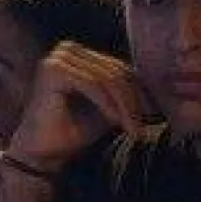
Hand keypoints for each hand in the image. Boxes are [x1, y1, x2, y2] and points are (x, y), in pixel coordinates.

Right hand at [2, 43, 150, 173]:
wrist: (42, 152)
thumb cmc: (73, 131)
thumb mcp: (108, 108)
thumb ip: (125, 95)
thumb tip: (159, 92)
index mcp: (80, 54)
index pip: (120, 67)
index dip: (140, 91)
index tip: (155, 116)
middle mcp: (69, 49)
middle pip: (116, 71)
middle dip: (135, 101)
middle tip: (146, 126)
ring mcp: (59, 57)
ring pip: (107, 78)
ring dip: (124, 106)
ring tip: (133, 128)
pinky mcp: (53, 70)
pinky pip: (92, 84)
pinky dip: (107, 104)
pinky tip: (115, 122)